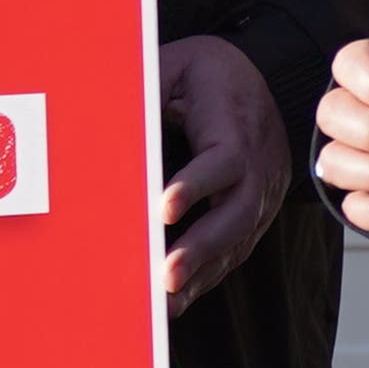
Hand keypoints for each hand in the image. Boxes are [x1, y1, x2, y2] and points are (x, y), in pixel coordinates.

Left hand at [158, 35, 291, 300]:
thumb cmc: (211, 74)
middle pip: (238, 211)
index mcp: (235, 123)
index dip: (197, 184)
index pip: (225, 158)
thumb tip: (99, 104)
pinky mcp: (257, 212)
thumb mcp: (178, 64)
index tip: (163, 209)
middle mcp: (258, 164)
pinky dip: (208, 275)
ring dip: (204, 270)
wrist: (268, 78)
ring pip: (239, 238)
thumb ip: (146, 84)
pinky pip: (236, 248)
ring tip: (167, 303)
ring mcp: (263, 192)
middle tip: (166, 274)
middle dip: (202, 246)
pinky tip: (179, 300)